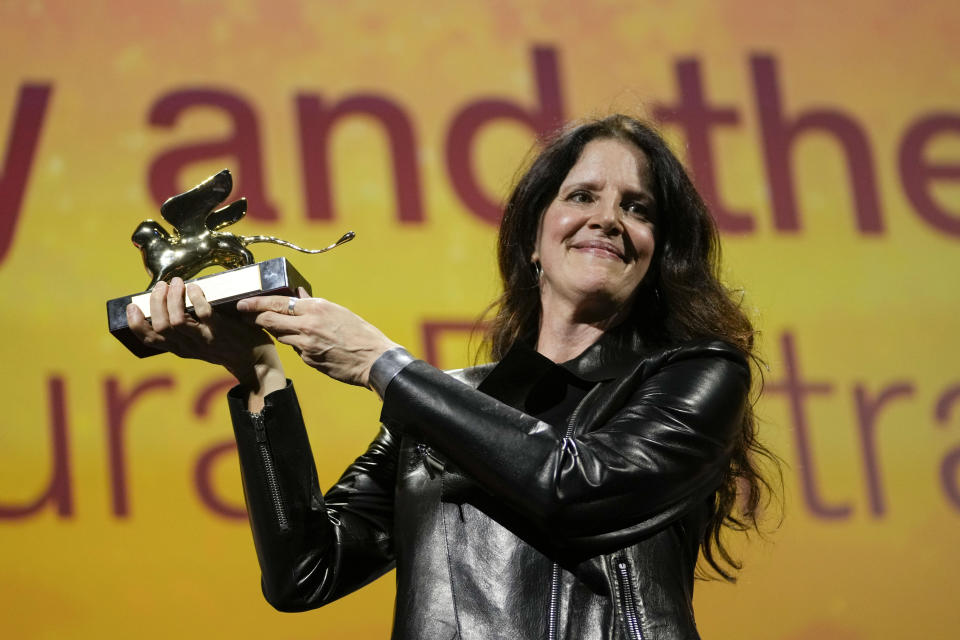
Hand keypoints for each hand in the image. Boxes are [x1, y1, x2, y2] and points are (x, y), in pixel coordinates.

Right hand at [126, 278, 281, 388]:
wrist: (254, 361)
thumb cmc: (225, 346)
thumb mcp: (198, 344)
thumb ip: (184, 331)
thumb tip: (169, 304)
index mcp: (179, 349)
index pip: (150, 339)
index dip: (136, 323)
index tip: (132, 306)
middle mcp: (188, 347)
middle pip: (161, 326)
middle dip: (156, 303)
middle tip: (161, 286)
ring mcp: (205, 339)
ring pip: (178, 321)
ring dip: (174, 298)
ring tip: (176, 282)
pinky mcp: (221, 331)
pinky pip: (204, 313)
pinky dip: (197, 298)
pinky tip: (195, 287)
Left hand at [237, 288, 397, 387]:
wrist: (374, 360)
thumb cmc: (361, 334)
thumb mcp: (338, 312)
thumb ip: (314, 305)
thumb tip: (299, 295)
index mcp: (315, 308)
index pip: (277, 303)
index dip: (255, 303)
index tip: (243, 303)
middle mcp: (307, 324)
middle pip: (268, 320)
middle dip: (253, 317)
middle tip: (244, 315)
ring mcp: (305, 344)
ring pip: (280, 336)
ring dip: (277, 331)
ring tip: (276, 328)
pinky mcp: (308, 360)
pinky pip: (295, 350)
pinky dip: (296, 345)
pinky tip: (307, 344)